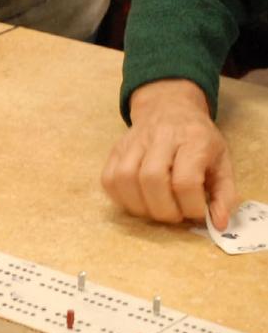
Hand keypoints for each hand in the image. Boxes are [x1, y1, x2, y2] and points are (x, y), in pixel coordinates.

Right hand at [102, 79, 236, 228]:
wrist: (169, 108)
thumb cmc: (198, 139)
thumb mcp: (222, 162)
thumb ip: (224, 195)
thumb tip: (218, 224)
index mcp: (193, 139)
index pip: (185, 181)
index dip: (191, 206)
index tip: (197, 212)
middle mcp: (160, 136)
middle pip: (152, 179)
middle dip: (164, 210)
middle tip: (175, 214)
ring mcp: (134, 141)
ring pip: (125, 179)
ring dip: (140, 206)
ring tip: (155, 210)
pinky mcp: (116, 149)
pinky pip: (108, 178)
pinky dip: (120, 198)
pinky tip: (138, 201)